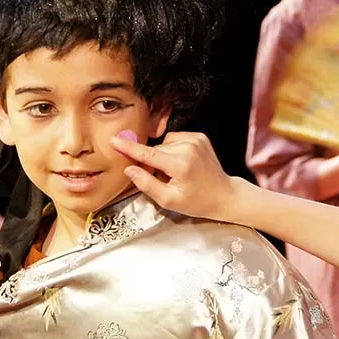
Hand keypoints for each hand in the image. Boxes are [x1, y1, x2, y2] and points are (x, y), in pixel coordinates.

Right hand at [110, 131, 235, 219]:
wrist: (223, 194)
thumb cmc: (196, 201)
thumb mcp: (169, 200)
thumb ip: (146, 184)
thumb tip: (129, 169)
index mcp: (181, 164)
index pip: (148, 154)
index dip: (129, 148)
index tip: (114, 141)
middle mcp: (189, 147)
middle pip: (155, 150)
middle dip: (153, 162)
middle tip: (164, 178)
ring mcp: (196, 139)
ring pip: (164, 144)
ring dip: (163, 156)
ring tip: (175, 171)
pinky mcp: (199, 136)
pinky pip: (175, 139)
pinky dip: (173, 149)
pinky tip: (181, 162)